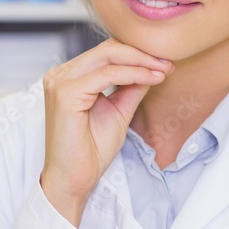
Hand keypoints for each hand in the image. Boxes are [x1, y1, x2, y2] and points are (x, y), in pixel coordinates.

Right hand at [40, 39, 173, 224]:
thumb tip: (152, 67)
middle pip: (107, 49)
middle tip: (168, 62)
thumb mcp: (119, 111)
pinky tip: (152, 79)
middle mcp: (60, 75)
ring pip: (108, 56)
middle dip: (142, 53)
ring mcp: (60, 82)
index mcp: (69, 76)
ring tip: (164, 69)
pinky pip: (107, 74)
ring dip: (141, 61)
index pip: (106, 52)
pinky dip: (134, 74)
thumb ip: (131, 87)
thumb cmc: (90, 150)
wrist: (75, 179)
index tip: (165, 62)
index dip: (137, 53)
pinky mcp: (65, 94)